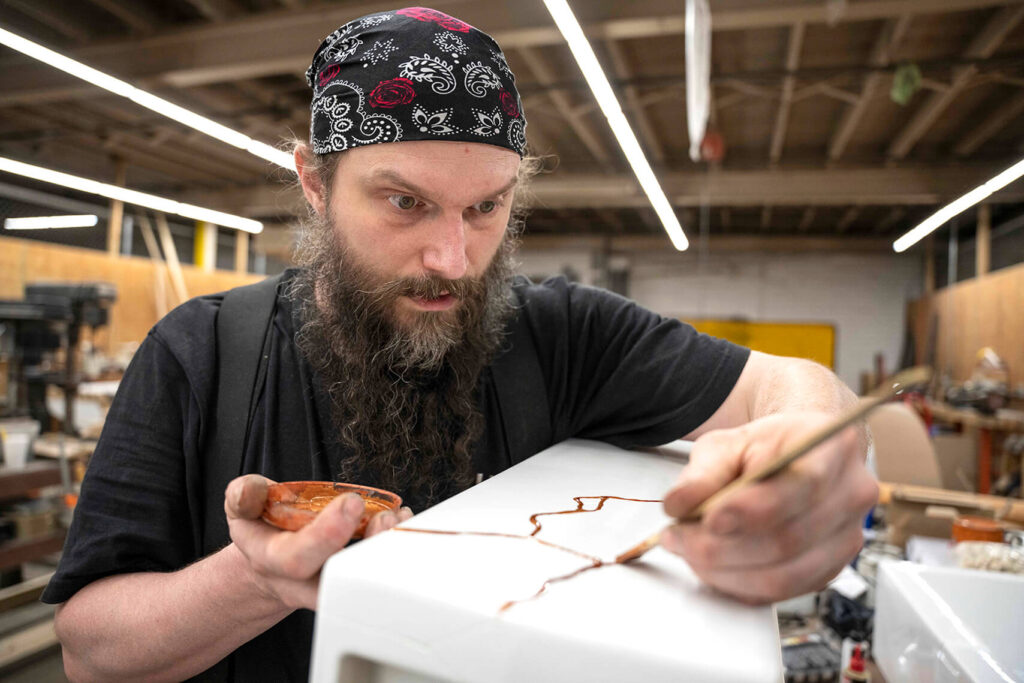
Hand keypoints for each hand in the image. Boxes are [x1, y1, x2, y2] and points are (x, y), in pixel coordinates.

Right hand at [225, 475, 413, 610]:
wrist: (272, 558)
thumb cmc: (261, 528)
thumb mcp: (241, 506)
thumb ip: (243, 495)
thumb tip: (252, 491)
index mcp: (273, 560)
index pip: (299, 558)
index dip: (326, 534)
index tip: (351, 502)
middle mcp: (305, 580)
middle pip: (338, 579)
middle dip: (365, 549)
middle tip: (385, 517)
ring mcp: (333, 581)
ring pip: (363, 579)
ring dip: (386, 548)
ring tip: (398, 517)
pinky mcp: (353, 575)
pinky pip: (377, 567)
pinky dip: (393, 544)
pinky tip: (401, 520)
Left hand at [661, 412, 876, 603]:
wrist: (796, 456)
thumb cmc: (766, 447)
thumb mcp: (726, 443)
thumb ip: (702, 473)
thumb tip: (678, 504)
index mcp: (832, 448)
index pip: (801, 485)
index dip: (752, 509)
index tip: (710, 518)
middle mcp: (851, 495)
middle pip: (788, 539)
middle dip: (722, 547)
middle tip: (678, 537)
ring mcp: (846, 537)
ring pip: (783, 575)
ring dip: (725, 571)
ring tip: (688, 551)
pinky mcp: (829, 569)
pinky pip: (782, 592)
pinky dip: (739, 585)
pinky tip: (713, 567)